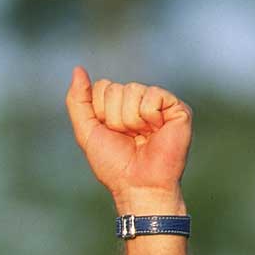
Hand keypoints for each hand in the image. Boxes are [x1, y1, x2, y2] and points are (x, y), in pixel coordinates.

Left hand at [65, 68, 191, 213]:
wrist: (138, 185)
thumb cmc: (114, 164)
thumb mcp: (86, 132)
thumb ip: (78, 101)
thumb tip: (77, 69)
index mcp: (119, 105)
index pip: (101, 87)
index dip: (100, 113)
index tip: (111, 134)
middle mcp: (139, 100)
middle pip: (115, 88)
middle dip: (114, 118)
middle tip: (128, 138)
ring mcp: (159, 103)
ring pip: (132, 90)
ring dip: (130, 120)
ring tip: (142, 137)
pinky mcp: (177, 108)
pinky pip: (152, 96)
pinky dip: (148, 117)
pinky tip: (156, 131)